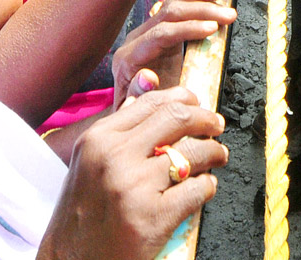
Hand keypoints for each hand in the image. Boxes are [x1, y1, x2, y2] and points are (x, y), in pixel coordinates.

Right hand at [39, 87, 227, 259]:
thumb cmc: (83, 211)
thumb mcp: (91, 160)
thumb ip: (122, 126)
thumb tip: (150, 82)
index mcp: (98, 138)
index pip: (152, 102)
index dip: (184, 99)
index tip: (197, 105)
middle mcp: (114, 157)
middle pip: (177, 118)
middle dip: (206, 119)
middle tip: (216, 126)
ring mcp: (134, 187)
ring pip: (193, 152)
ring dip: (214, 152)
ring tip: (217, 156)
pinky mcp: (153, 217)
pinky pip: (197, 190)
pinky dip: (208, 186)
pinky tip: (205, 187)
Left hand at [112, 0, 236, 108]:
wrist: (129, 113)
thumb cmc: (136, 113)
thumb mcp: (137, 109)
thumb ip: (140, 94)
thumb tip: (148, 77)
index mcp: (130, 58)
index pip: (161, 33)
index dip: (188, 28)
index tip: (212, 28)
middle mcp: (135, 39)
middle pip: (169, 12)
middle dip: (202, 10)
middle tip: (228, 14)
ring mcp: (145, 32)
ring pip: (173, 3)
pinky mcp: (156, 29)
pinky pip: (172, 3)